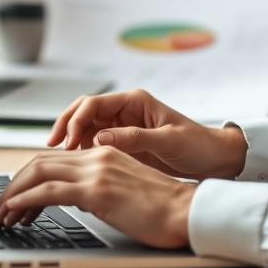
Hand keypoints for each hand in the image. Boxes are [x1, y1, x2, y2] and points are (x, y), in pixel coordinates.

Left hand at [0, 146, 194, 248]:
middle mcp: (97, 156)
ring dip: (12, 194)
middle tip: (0, 208)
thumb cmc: (164, 208)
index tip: (16, 199)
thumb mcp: (126, 188)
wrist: (187, 211)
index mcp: (105, 152)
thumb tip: (80, 199)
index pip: (56, 159)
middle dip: (13, 185)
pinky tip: (14, 211)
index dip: (29, 177)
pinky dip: (24, 200)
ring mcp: (96, 171)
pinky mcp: (96, 191)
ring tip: (0, 215)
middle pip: (40, 162)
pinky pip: (48, 191)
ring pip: (38, 173)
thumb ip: (102, 186)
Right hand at [48, 89, 248, 180]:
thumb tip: (101, 140)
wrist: (217, 160)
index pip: (93, 104)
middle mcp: (126, 111)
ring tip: (61, 160)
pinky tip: (77, 166)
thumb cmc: (198, 145)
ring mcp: (123, 127)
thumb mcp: (169, 141)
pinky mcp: (125, 144)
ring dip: (71, 141)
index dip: (75, 120)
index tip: (66, 141)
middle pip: (83, 112)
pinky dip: (82, 152)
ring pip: (86, 128)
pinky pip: (95, 144)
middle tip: (51, 147)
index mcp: (135, 102)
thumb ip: (135, 139)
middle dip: (65, 126)